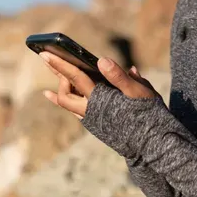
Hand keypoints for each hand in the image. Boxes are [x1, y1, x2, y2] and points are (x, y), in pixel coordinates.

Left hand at [39, 53, 159, 120]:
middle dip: (58, 75)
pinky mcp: (95, 124)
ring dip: (61, 86)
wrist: (152, 143)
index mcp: (100, 100)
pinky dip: (63, 99)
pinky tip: (49, 93)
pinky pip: (73, 109)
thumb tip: (102, 60)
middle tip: (54, 58)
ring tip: (54, 69)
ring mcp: (91, 120)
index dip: (60, 64)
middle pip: (64, 93)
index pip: (75, 78)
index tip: (44, 53)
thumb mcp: (139, 91)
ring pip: (68, 102)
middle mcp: (91, 112)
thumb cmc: (148, 114)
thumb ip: (119, 77)